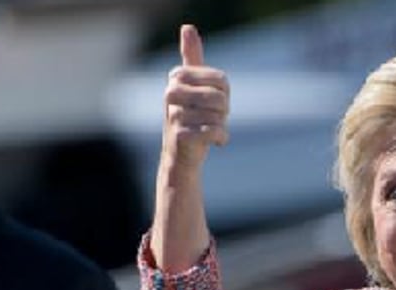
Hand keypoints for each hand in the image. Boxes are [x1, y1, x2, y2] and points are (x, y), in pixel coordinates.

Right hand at [162, 24, 229, 172]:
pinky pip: (214, 131)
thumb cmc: (191, 116)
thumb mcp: (194, 85)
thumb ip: (192, 57)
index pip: (221, 80)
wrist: (181, 156)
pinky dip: (220, 138)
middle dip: (223, 112)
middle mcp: (171, 93)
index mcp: (177, 77)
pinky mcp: (180, 135)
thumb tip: (187, 27)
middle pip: (220, 97)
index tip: (212, 103)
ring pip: (218, 116)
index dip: (224, 94)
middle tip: (212, 119)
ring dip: (221, 126)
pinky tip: (214, 142)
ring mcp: (174, 115)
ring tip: (209, 130)